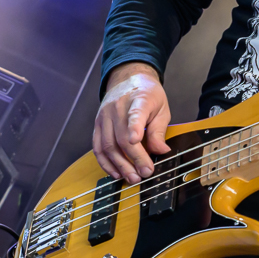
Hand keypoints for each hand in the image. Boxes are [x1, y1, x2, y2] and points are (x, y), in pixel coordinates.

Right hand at [92, 63, 170, 183]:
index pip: (135, 113)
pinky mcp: (97, 125)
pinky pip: (98, 147)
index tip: (136, 140)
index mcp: (138, 99)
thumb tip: (161, 151)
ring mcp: (104, 117)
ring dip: (119, 165)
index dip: (134, 127)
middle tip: (145, 173)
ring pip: (108, 146)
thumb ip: (159, 130)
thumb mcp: (161, 108)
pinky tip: (116, 173)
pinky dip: (106, 163)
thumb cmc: (148, 95)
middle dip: (134, 159)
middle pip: (122, 137)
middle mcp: (117, 108)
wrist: (127, 80)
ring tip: (132, 178)